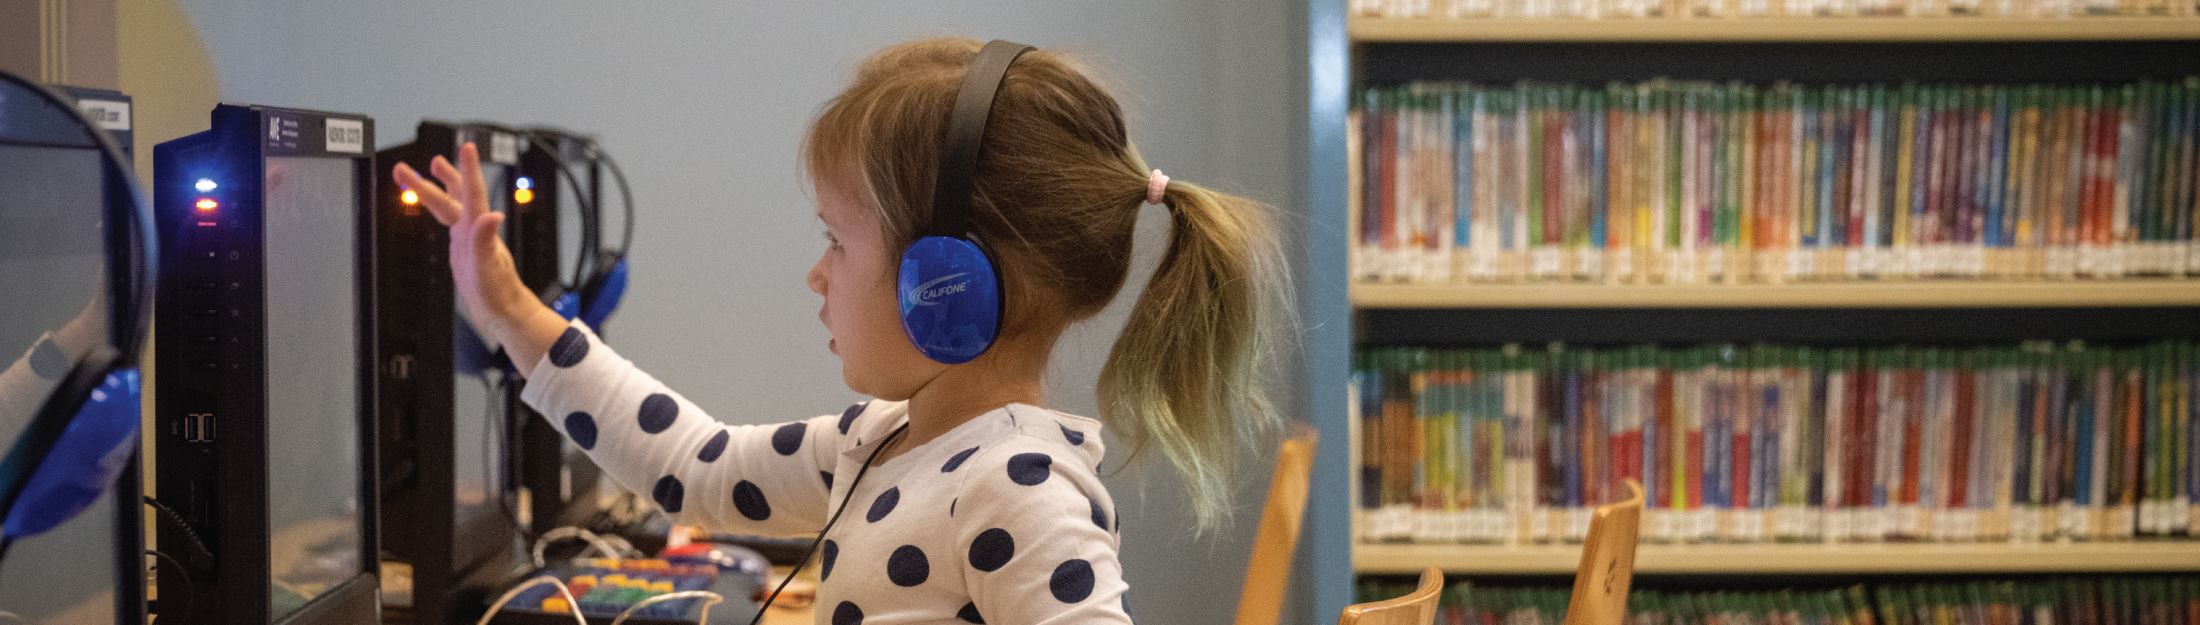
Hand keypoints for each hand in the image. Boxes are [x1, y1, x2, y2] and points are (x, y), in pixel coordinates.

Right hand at [390, 143, 564, 375]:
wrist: (503, 313)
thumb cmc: (499, 294)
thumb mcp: (488, 267)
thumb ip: (487, 240)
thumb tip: (493, 214)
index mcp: (479, 230)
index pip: (473, 193)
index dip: (468, 169)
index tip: (467, 147)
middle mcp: (474, 230)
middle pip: (454, 196)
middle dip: (436, 178)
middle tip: (417, 163)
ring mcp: (468, 239)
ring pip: (450, 205)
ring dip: (437, 187)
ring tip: (429, 167)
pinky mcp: (463, 250)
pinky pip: (448, 222)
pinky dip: (440, 209)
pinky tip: (437, 208)